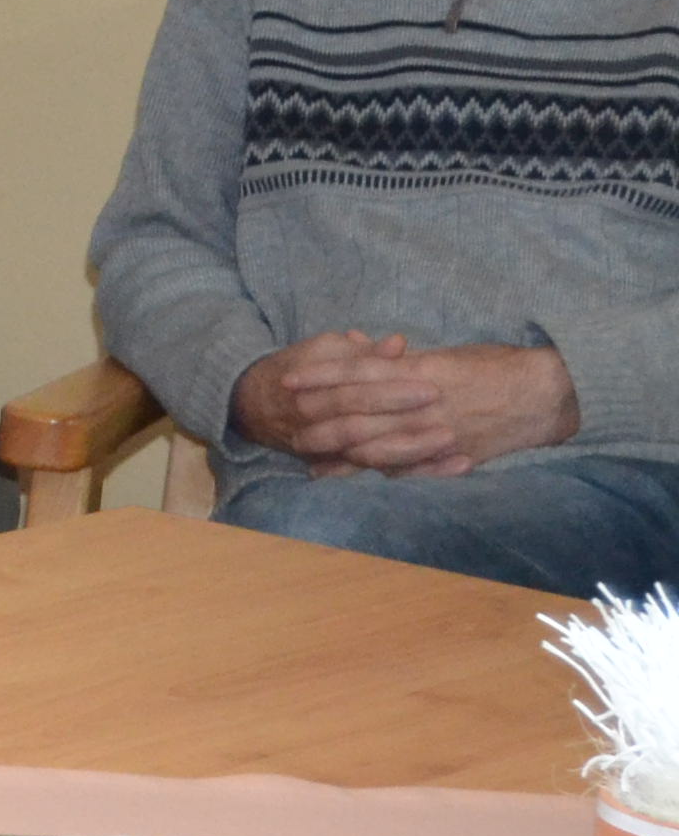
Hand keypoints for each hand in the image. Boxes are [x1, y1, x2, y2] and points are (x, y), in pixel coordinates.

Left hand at [232, 334, 578, 476]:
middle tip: (289, 428)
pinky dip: (378, 475)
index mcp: (418, 371)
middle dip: (319, 423)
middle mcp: (421, 404)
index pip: (356, 372)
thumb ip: (406, 363)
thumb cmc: (496, 367)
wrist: (546, 393)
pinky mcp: (451, 458)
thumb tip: (371, 359)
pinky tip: (356, 479)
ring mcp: (435, 434)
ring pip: (376, 448)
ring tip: (311, 460)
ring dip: (340, 455)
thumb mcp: (446, 356)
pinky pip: (408, 470)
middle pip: (356, 415)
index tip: (288, 380)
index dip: (319, 377)